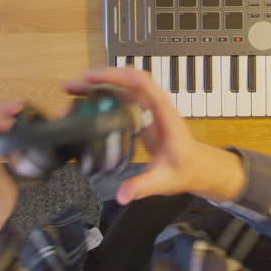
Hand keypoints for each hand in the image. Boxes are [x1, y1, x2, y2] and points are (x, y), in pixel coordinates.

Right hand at [65, 67, 245, 203]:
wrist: (197, 167)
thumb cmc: (186, 169)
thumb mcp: (164, 181)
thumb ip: (143, 187)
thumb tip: (122, 194)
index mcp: (164, 114)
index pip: (143, 84)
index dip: (118, 76)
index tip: (95, 79)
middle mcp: (155, 106)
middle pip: (127, 80)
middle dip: (99, 79)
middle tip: (74, 85)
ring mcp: (148, 109)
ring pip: (122, 87)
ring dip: (98, 86)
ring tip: (73, 90)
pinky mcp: (141, 116)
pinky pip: (121, 99)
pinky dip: (102, 97)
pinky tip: (86, 104)